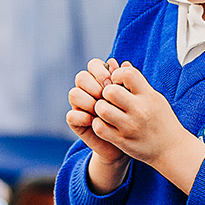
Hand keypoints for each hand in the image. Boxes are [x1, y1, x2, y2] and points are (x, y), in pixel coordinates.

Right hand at [68, 59, 129, 190]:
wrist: (131, 141)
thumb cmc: (133, 116)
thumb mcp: (132, 98)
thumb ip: (127, 81)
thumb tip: (123, 63)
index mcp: (101, 80)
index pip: (93, 65)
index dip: (100, 70)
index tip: (113, 81)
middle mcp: (89, 91)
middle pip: (81, 77)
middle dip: (93, 85)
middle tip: (106, 96)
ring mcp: (81, 106)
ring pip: (74, 94)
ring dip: (87, 100)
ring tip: (101, 109)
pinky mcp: (77, 123)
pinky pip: (71, 115)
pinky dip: (82, 117)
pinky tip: (94, 121)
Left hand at [93, 63, 204, 194]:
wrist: (172, 149)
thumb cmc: (162, 120)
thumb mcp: (155, 98)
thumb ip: (138, 82)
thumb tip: (123, 63)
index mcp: (148, 96)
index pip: (127, 74)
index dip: (117, 74)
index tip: (117, 82)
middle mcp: (140, 110)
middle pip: (110, 91)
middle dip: (105, 92)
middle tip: (108, 98)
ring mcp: (130, 126)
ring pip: (102, 109)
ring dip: (100, 108)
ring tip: (106, 111)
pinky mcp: (122, 141)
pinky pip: (99, 127)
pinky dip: (98, 124)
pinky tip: (105, 123)